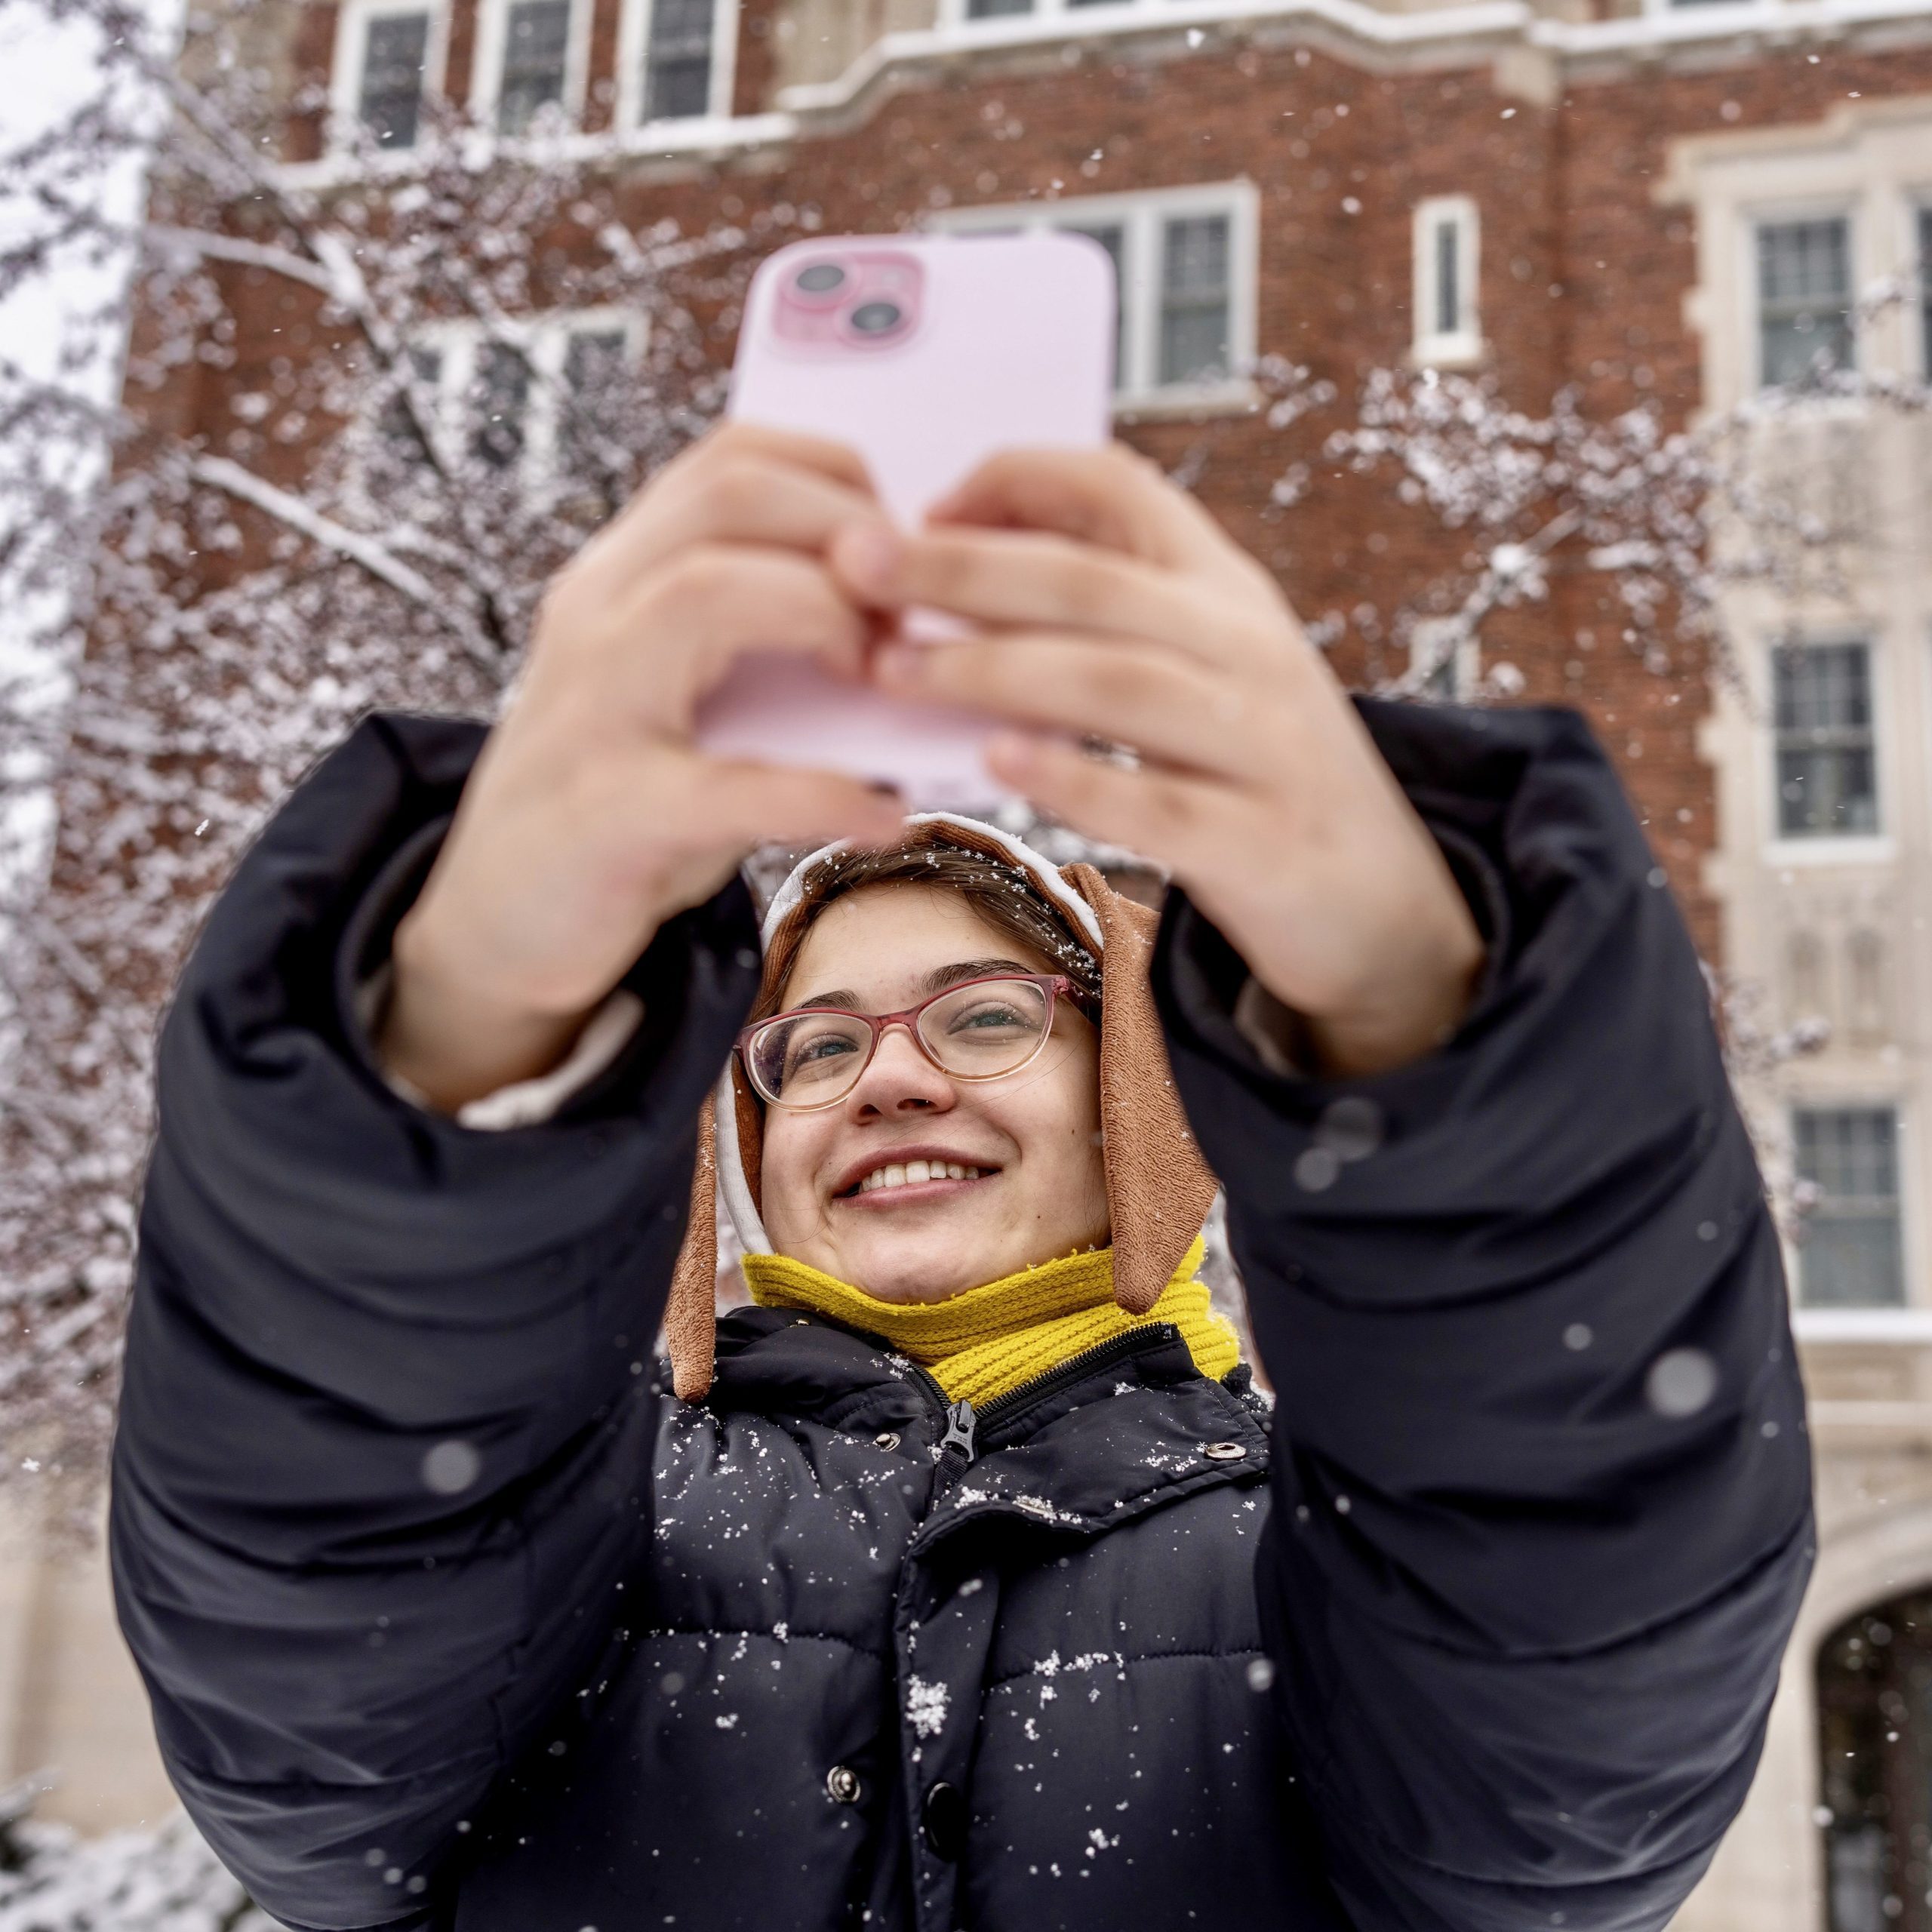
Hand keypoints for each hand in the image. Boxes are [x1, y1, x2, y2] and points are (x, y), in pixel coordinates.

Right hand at [379, 421, 906, 1112]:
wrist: (496, 924)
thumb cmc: (619, 805)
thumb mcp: (680, 699)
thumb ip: (761, 647)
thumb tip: (907, 628)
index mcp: (620, 577)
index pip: (731, 459)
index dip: (838, 479)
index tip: (904, 550)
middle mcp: (597, 617)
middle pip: (727, 497)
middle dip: (846, 531)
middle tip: (908, 610)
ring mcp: (592, 708)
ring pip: (707, 593)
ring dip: (827, 619)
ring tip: (883, 680)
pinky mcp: (606, 812)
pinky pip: (728, 785)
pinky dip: (823, 795)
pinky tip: (883, 816)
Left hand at [824, 442, 1482, 1078]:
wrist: (1384, 902)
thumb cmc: (1255, 775)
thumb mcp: (1202, 665)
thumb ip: (1106, 612)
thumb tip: (963, 558)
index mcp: (1224, 589)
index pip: (1119, 487)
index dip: (1014, 481)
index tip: (922, 507)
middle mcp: (1246, 649)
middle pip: (1094, 582)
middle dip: (965, 566)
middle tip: (859, 562)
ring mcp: (1263, 746)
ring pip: (1119, 682)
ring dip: (997, 667)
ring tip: (899, 667)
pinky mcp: (1262, 844)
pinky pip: (1160, 803)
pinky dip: (1077, 779)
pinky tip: (998, 762)